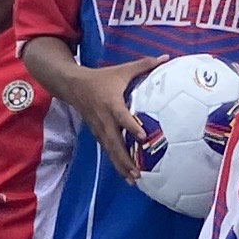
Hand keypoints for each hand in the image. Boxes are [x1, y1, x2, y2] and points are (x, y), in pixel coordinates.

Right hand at [72, 59, 154, 183]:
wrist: (73, 86)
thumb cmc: (101, 78)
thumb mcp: (122, 70)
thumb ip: (144, 65)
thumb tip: (166, 58)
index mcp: (111, 104)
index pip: (122, 118)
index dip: (131, 127)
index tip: (143, 137)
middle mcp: (105, 120)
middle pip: (115, 143)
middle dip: (125, 159)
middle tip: (138, 173)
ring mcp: (99, 129)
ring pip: (110, 151)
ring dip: (121, 166)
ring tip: (133, 180)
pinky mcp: (97, 134)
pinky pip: (108, 150)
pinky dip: (116, 163)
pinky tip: (125, 174)